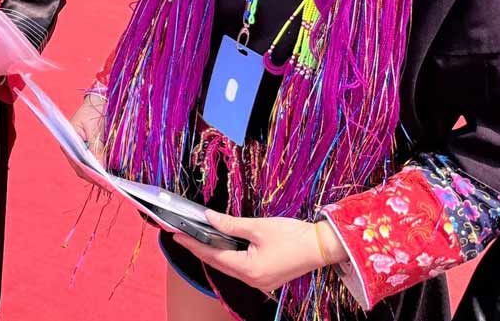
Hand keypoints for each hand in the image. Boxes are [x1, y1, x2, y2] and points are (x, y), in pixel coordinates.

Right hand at [66, 94, 106, 181]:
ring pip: (87, 168)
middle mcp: (71, 148)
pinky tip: (110, 173)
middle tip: (109, 185)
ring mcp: (79, 150)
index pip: (77, 164)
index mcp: (67, 142)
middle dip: (95, 177)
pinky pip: (93, 163)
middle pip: (81, 169)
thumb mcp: (96, 130)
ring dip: (98, 175)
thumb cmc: (94, 111)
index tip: (102, 181)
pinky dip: (100, 168)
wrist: (98, 100)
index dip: (89, 174)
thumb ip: (97, 149)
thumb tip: (100, 169)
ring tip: (111, 182)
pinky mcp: (88, 149)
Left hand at [172, 210, 347, 293]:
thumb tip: (208, 218)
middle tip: (182, 235)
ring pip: (229, 267)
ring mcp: (260, 282)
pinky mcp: (266, 278)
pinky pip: (240, 268)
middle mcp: (253, 280)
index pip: (213, 255)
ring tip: (197, 239)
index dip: (193, 244)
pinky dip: (228, 256)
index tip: (177, 235)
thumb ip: (230, 224)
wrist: (322, 246)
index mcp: (249, 269)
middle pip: (219, 264)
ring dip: (214, 253)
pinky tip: (221, 247)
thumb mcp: (258, 226)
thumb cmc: (293, 235)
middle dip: (200, 249)